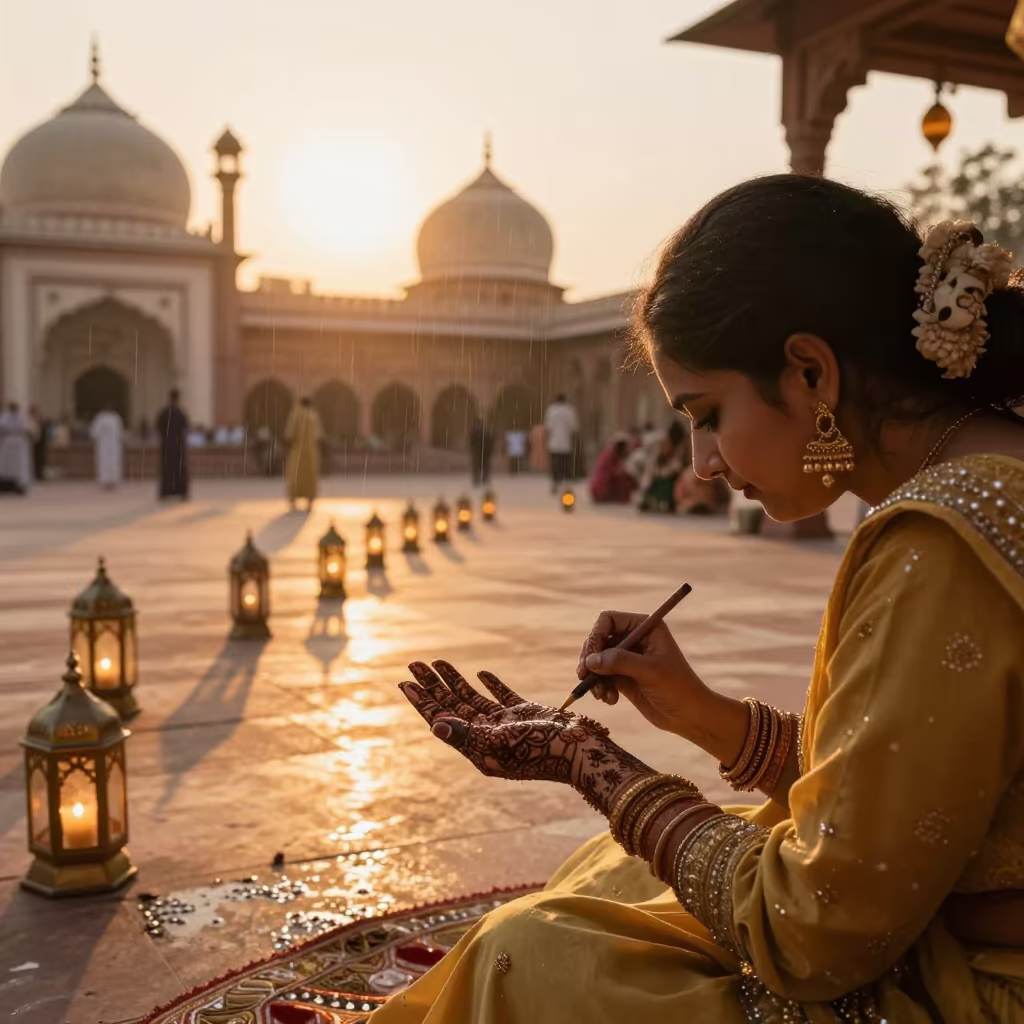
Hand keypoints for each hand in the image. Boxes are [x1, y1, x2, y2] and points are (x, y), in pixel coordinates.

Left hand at [398, 660, 652, 813]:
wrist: (577, 750)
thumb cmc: (538, 750)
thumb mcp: (496, 744)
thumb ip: (465, 733)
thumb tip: (433, 724)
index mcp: (476, 747)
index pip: (442, 720)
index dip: (423, 702)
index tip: (405, 684)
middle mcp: (487, 736)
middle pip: (452, 706)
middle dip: (433, 685)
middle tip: (414, 664)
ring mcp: (506, 725)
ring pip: (472, 698)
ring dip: (455, 680)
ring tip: (437, 661)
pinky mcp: (524, 714)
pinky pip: (502, 697)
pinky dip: (491, 684)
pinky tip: (480, 673)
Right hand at [577, 610, 710, 737]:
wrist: (690, 716)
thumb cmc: (677, 688)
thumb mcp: (650, 672)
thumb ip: (619, 662)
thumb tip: (590, 660)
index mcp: (645, 627)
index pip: (608, 620)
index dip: (596, 635)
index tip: (590, 657)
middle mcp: (634, 638)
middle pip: (598, 639)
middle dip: (590, 659)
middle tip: (584, 677)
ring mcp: (628, 658)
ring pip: (597, 660)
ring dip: (594, 678)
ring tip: (602, 695)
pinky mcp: (623, 676)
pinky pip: (601, 676)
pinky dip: (600, 687)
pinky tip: (610, 700)